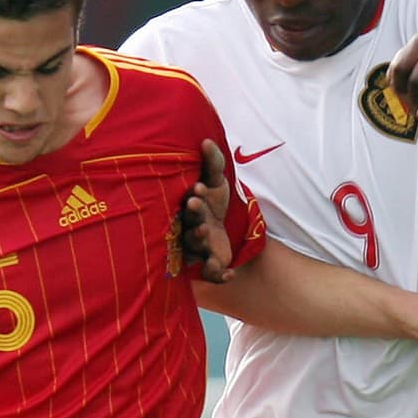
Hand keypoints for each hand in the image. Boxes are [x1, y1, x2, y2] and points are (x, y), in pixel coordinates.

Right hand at [181, 138, 235, 283]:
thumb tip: (206, 141)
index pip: (186, 206)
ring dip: (199, 242)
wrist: (222, 225)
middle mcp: (188, 231)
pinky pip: (210, 274)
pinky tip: (230, 274)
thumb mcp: (216, 181)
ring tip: (206, 233)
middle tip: (197, 208)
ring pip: (194, 249)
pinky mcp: (209, 264)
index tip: (198, 188)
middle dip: (193, 219)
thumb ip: (213, 163)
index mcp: (187, 210)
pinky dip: (218, 275)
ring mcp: (198, 250)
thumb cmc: (213, 201)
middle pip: (186, 226)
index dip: (193, 199)